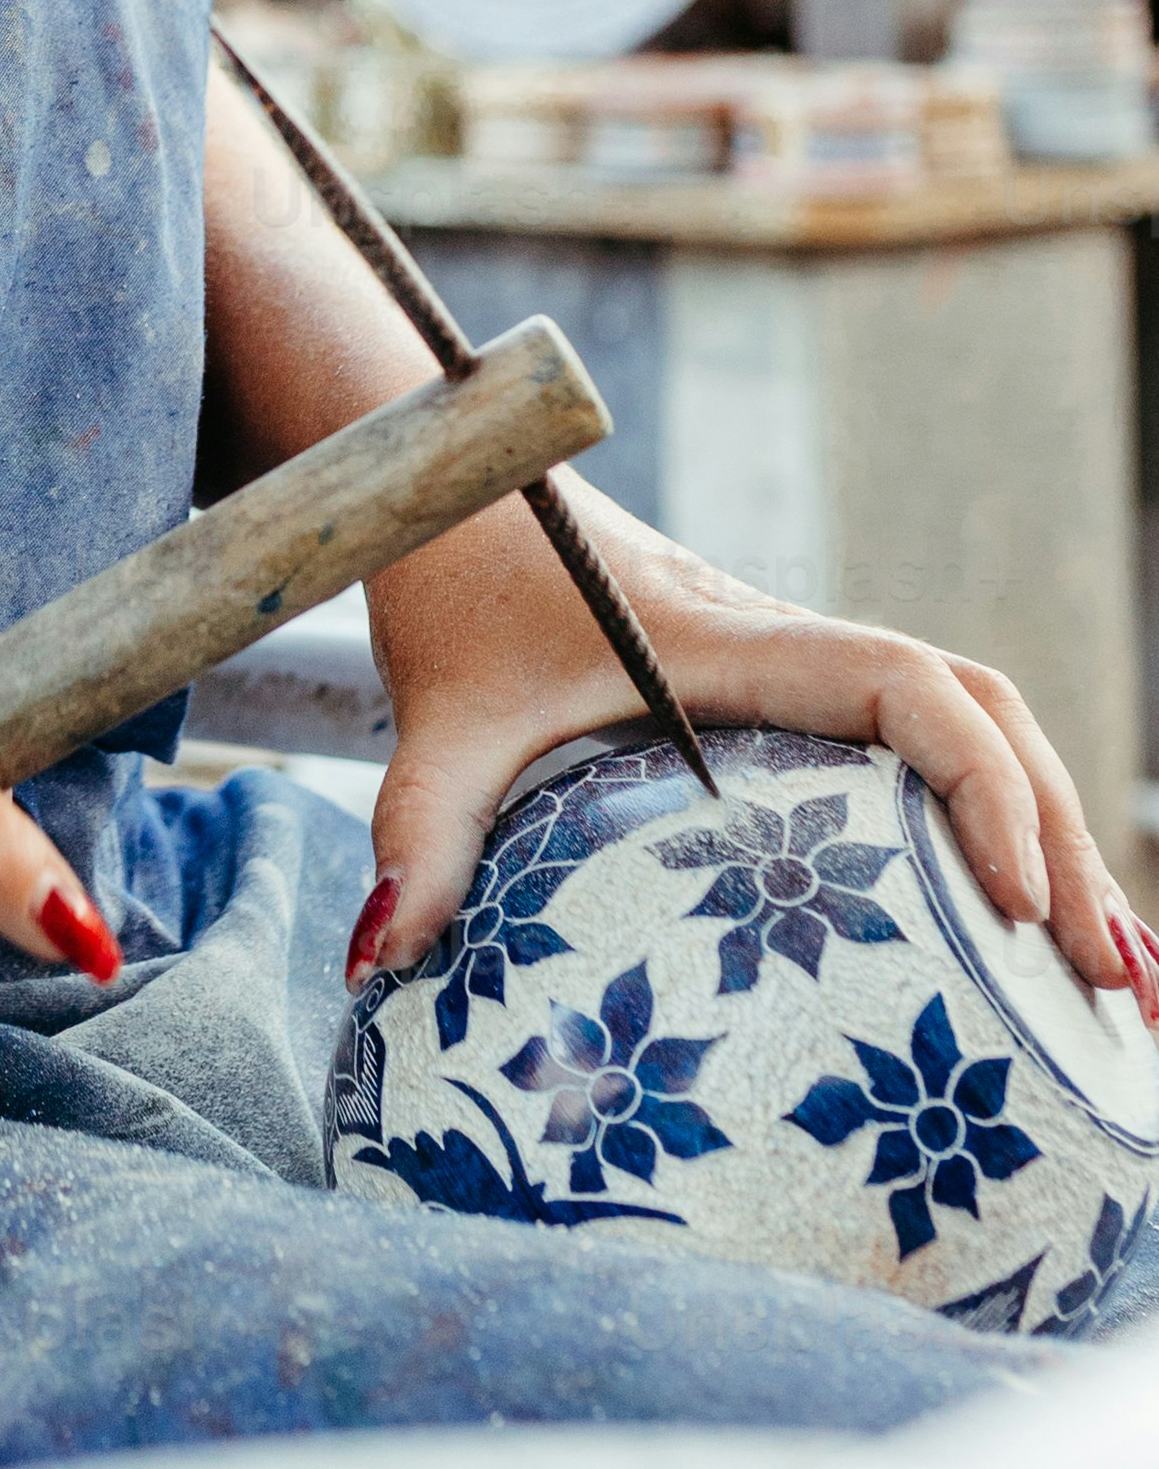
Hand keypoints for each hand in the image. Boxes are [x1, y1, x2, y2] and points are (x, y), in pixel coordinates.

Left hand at [356, 488, 1158, 1026]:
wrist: (451, 479)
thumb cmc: (452, 584)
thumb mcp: (433, 713)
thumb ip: (417, 826)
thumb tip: (382, 958)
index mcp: (733, 639)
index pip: (908, 687)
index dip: (981, 786)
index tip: (1015, 905)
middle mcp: (790, 644)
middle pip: (985, 716)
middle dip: (1063, 843)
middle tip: (1114, 988)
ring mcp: (798, 670)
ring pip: (977, 728)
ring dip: (1054, 837)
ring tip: (1114, 981)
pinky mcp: (787, 697)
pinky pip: (926, 748)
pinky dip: (999, 824)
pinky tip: (1028, 931)